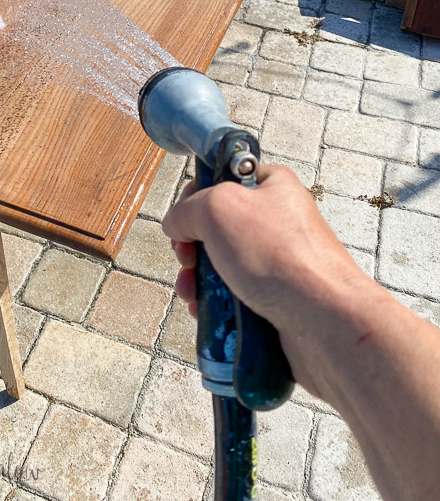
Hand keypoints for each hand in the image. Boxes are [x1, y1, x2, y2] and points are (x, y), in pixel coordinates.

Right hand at [163, 164, 366, 396]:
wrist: (324, 321)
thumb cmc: (277, 255)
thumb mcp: (218, 209)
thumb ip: (186, 208)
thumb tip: (175, 223)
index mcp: (271, 185)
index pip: (221, 179)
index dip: (193, 199)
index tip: (182, 222)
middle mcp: (277, 219)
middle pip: (216, 227)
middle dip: (191, 248)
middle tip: (186, 262)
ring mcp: (279, 260)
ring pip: (222, 263)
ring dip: (198, 279)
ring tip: (192, 295)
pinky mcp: (279, 297)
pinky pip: (236, 294)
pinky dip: (216, 303)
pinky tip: (205, 313)